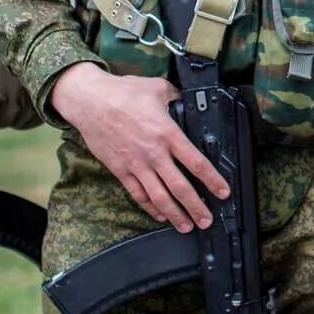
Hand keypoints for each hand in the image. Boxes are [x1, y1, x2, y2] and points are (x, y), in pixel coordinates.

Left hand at [0, 52, 39, 155]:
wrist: (41, 39)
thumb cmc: (9, 44)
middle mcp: (11, 103)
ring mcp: (30, 106)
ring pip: (16, 123)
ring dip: (12, 116)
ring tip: (12, 99)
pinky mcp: (45, 104)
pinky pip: (32, 121)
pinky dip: (28, 115)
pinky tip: (26, 103)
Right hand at [51, 64, 229, 232]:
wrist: (90, 101)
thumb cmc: (122, 92)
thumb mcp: (157, 87)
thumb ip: (176, 96)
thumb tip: (187, 98)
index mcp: (167, 133)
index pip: (196, 163)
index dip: (213, 180)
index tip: (223, 192)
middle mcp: (154, 153)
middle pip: (180, 187)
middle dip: (196, 207)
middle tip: (207, 220)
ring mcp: (136, 164)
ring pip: (159, 197)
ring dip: (175, 214)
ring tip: (186, 226)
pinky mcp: (120, 170)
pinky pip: (138, 194)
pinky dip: (150, 207)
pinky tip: (160, 215)